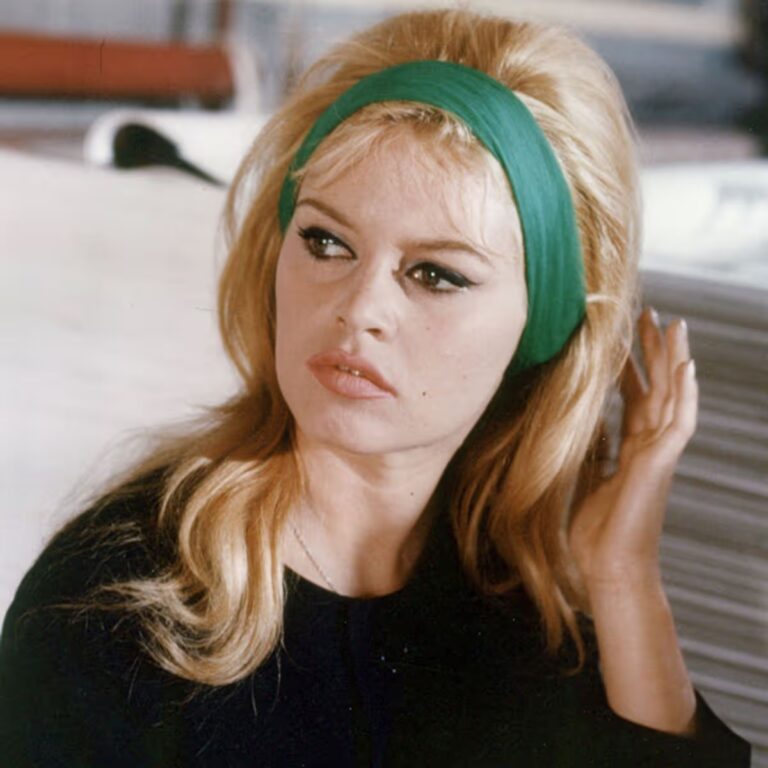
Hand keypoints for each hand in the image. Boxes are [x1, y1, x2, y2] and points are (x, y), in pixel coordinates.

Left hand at [569, 307, 697, 602]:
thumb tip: (584, 425)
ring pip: (673, 397)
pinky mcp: (662, 464)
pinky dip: (686, 395)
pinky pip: (680, 423)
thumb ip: (592, 450)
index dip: (631, 367)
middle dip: (652, 351)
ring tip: (675, 326)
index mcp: (631, 449)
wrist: (609, 568)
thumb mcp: (586, 479)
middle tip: (649, 315)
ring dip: (674, 360)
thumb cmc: (596, 533)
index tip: (622, 338)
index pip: (634, 398)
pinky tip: (687, 367)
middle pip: (656, 387)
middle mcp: (649, 446)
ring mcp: (659, 454)